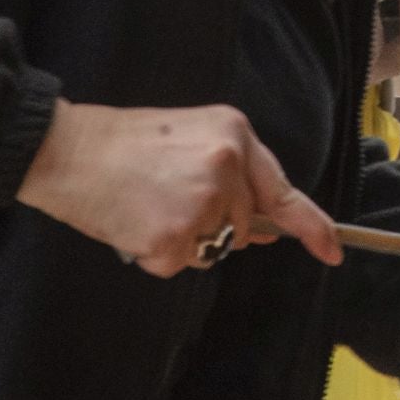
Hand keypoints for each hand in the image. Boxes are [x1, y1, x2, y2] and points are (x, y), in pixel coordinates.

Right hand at [18, 101, 340, 277]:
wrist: (67, 149)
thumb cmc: (124, 144)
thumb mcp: (191, 137)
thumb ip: (231, 175)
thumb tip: (259, 229)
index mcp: (235, 136)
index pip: (282, 191)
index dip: (310, 226)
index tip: (332, 250)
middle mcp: (227, 166)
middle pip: (240, 226)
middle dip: (211, 225)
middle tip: (164, 198)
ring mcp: (202, 204)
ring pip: (211, 248)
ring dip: (183, 240)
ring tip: (147, 205)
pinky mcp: (173, 237)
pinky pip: (177, 263)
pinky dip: (155, 254)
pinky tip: (134, 223)